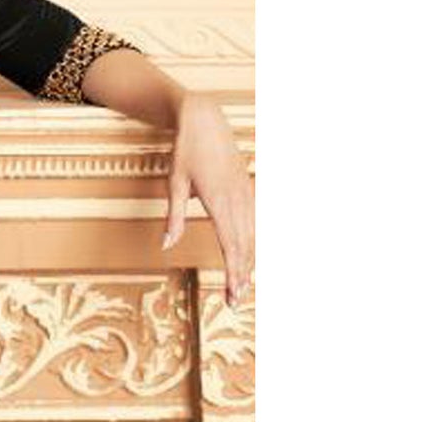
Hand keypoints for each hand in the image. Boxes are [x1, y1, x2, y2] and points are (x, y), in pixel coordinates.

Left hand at [161, 92, 254, 306]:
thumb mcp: (174, 183)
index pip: (230, 245)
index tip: (233, 294)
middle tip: (236, 301)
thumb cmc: (185, 151)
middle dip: (242, 275)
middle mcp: (237, 199)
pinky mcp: (247, 187)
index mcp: (219, 201)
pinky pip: (254, 221)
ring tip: (243, 285)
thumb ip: (174, 217)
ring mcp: (245, 193)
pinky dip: (252, 242)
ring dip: (248, 262)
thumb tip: (167, 245)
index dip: (233, 272)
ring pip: (252, 235)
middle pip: (244, 246)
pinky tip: (249, 256)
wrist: (204, 120)